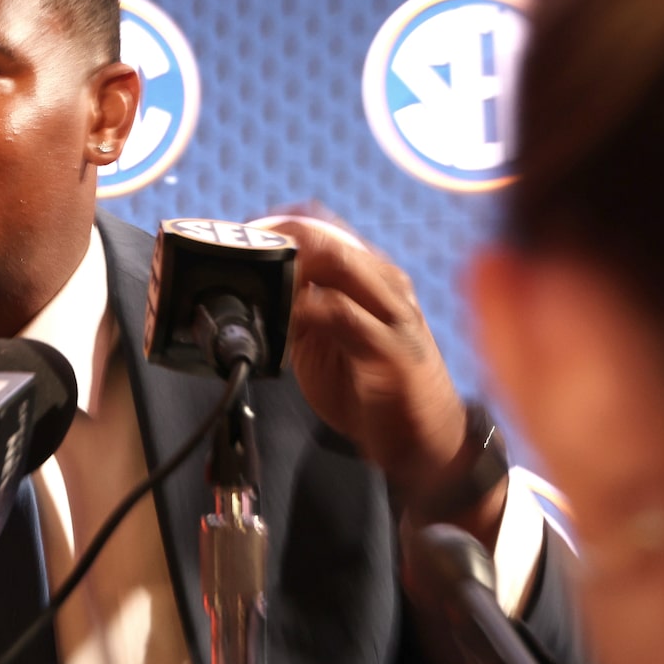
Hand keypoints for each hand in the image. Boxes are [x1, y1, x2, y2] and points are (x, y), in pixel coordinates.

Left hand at [253, 213, 495, 540]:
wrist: (424, 436)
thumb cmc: (374, 384)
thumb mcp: (330, 340)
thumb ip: (301, 311)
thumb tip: (252, 293)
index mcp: (375, 279)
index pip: (326, 232)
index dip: (281, 227)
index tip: (243, 236)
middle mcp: (387, 287)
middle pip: (327, 241)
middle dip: (278, 244)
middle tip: (238, 257)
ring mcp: (394, 314)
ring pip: (338, 264)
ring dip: (289, 269)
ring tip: (255, 280)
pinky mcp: (392, 350)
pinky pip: (344, 315)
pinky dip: (306, 309)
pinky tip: (283, 317)